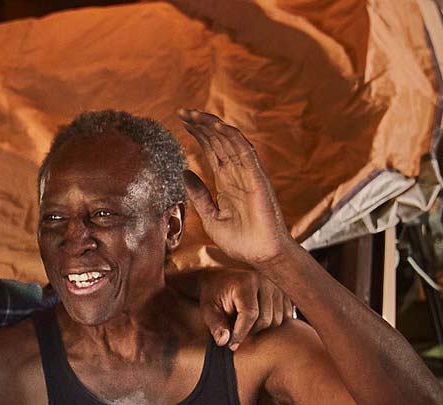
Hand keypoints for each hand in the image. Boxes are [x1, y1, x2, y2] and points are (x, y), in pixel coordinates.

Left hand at [178, 109, 296, 267]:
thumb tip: (185, 172)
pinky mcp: (257, 178)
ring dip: (212, 125)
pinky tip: (215, 125)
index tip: (181, 121)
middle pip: (218, 142)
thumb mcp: (210, 217)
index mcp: (227, 181)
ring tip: (192, 114)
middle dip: (201, 125)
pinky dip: (230, 137)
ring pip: (230, 142)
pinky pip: (244, 152)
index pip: (212, 150)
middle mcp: (237, 173)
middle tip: (182, 111)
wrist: (260, 255)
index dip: (198, 135)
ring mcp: (248, 174)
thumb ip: (199, 195)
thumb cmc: (240, 241)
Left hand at [196, 267, 292, 349]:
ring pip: (277, 320)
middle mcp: (264, 281)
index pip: (250, 314)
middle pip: (266, 319)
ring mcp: (276, 286)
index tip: (232, 345)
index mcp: (245, 282)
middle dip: (250, 331)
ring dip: (262, 328)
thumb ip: (215, 325)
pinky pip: (286, 315)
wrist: (220, 279)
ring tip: (245, 324)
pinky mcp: (283, 291)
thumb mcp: (208, 310)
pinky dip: (273, 323)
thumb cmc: (213, 296)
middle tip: (236, 331)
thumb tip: (224, 341)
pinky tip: (257, 321)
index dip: (241, 333)